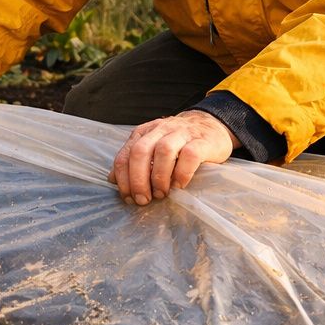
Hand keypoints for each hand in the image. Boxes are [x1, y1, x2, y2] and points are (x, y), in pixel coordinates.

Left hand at [110, 110, 235, 205]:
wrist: (211, 125)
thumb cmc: (178, 143)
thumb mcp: (152, 146)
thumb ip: (132, 160)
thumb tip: (112, 179)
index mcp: (144, 133)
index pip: (125, 154)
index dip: (124, 179)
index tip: (129, 198)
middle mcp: (160, 129)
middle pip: (140, 151)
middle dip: (138, 180)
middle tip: (144, 199)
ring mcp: (182, 133)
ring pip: (164, 150)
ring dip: (159, 177)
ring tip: (161, 194)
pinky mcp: (202, 141)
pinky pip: (190, 155)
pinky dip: (182, 173)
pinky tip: (179, 186)